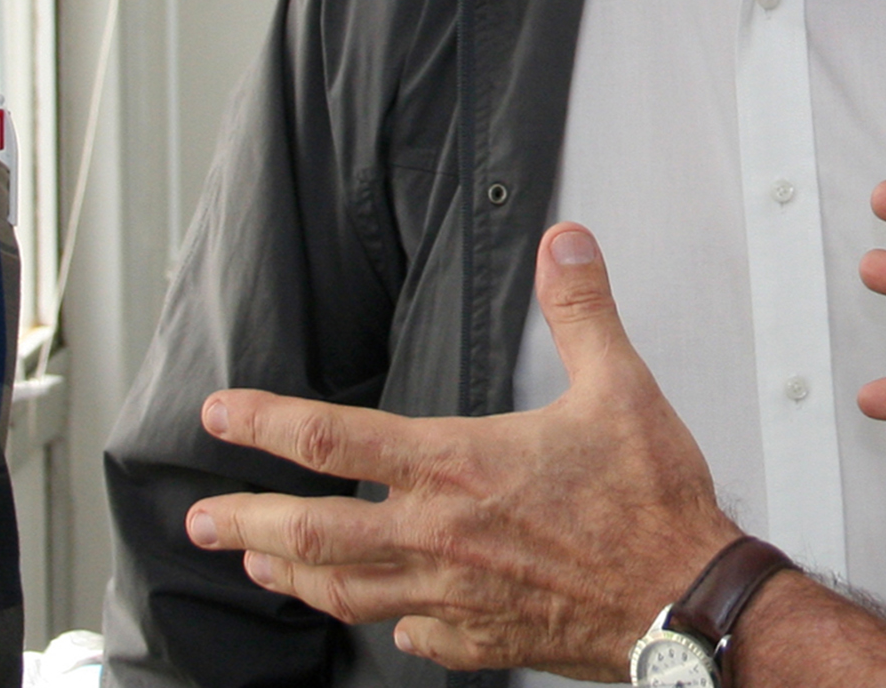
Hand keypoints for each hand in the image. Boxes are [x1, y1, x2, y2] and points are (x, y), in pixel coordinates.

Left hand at [186, 224, 740, 678]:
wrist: (686, 602)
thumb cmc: (652, 503)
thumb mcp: (620, 387)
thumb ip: (581, 310)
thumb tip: (564, 242)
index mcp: (456, 467)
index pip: (333, 439)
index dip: (265, 424)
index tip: (219, 415)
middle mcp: (438, 537)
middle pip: (312, 532)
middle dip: (245, 522)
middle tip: (199, 520)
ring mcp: (454, 597)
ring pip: (347, 592)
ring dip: (294, 575)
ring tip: (260, 563)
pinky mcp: (485, 642)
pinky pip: (416, 637)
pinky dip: (390, 624)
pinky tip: (386, 620)